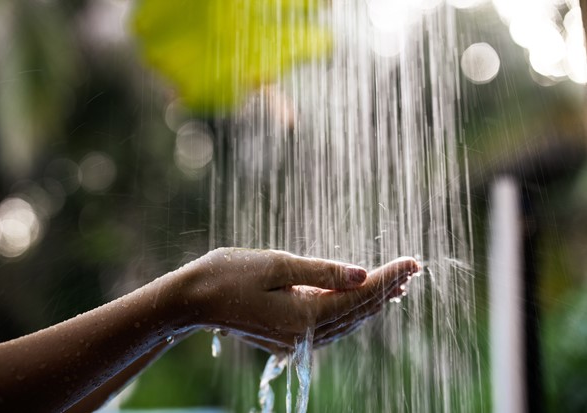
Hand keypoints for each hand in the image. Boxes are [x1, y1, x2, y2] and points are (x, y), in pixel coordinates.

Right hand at [184, 248, 419, 352]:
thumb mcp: (277, 265)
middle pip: (357, 313)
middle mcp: (303, 335)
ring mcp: (294, 340)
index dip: (389, 278)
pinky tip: (359, 299)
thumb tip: (363, 274)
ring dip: (372, 303)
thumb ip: (323, 272)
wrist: (192, 299)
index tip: (413, 261)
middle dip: (387, 290)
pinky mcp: (285, 337)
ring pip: (346, 322)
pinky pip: (329, 325)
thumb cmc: (229, 274)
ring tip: (398, 285)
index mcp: (303, 316)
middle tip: (414, 269)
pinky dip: (349, 311)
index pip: (359, 296)